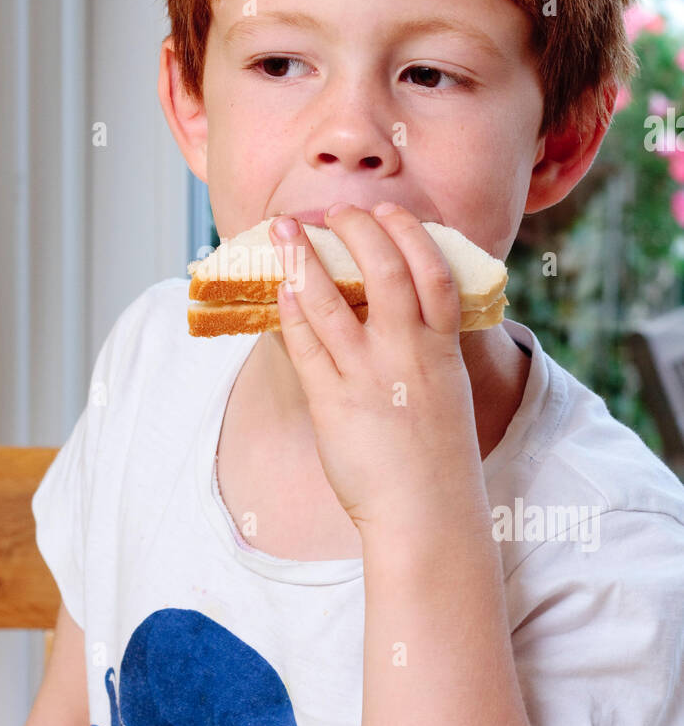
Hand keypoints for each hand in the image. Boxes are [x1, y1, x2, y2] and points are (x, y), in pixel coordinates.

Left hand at [269, 203, 486, 536]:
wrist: (427, 515)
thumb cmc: (435, 458)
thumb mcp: (446, 392)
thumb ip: (427, 350)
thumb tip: (400, 317)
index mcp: (443, 350)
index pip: (433, 272)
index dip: (410, 233)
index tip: (389, 210)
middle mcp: (408, 354)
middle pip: (384, 271)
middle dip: (357, 231)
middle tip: (335, 211)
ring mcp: (369, 376)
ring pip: (333, 301)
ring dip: (304, 257)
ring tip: (285, 229)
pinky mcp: (334, 402)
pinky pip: (306, 344)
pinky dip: (291, 308)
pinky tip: (279, 286)